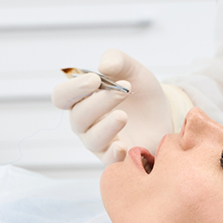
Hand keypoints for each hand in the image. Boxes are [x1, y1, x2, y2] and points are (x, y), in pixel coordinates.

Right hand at [51, 49, 172, 163]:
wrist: (162, 113)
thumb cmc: (139, 90)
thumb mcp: (132, 69)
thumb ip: (117, 60)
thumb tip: (103, 68)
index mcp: (81, 99)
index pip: (61, 96)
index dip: (74, 89)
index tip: (95, 80)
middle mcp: (85, 122)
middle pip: (79, 117)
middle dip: (100, 102)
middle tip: (123, 90)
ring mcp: (99, 141)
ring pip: (92, 139)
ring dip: (107, 127)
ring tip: (123, 115)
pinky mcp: (116, 156)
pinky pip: (108, 161)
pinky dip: (113, 155)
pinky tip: (122, 146)